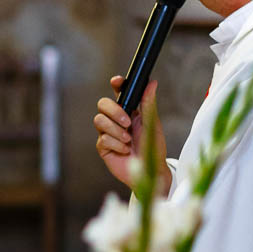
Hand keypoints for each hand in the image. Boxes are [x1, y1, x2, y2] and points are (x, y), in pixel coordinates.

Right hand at [95, 76, 170, 194]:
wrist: (150, 170)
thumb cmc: (153, 147)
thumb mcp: (153, 123)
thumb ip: (148, 103)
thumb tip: (152, 82)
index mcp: (129, 111)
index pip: (118, 93)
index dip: (116, 85)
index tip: (117, 81)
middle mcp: (116, 120)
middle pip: (102, 104)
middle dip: (114, 111)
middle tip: (128, 122)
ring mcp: (108, 133)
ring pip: (99, 121)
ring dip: (116, 130)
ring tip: (128, 140)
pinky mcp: (103, 147)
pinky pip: (102, 139)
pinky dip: (116, 144)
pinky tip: (125, 150)